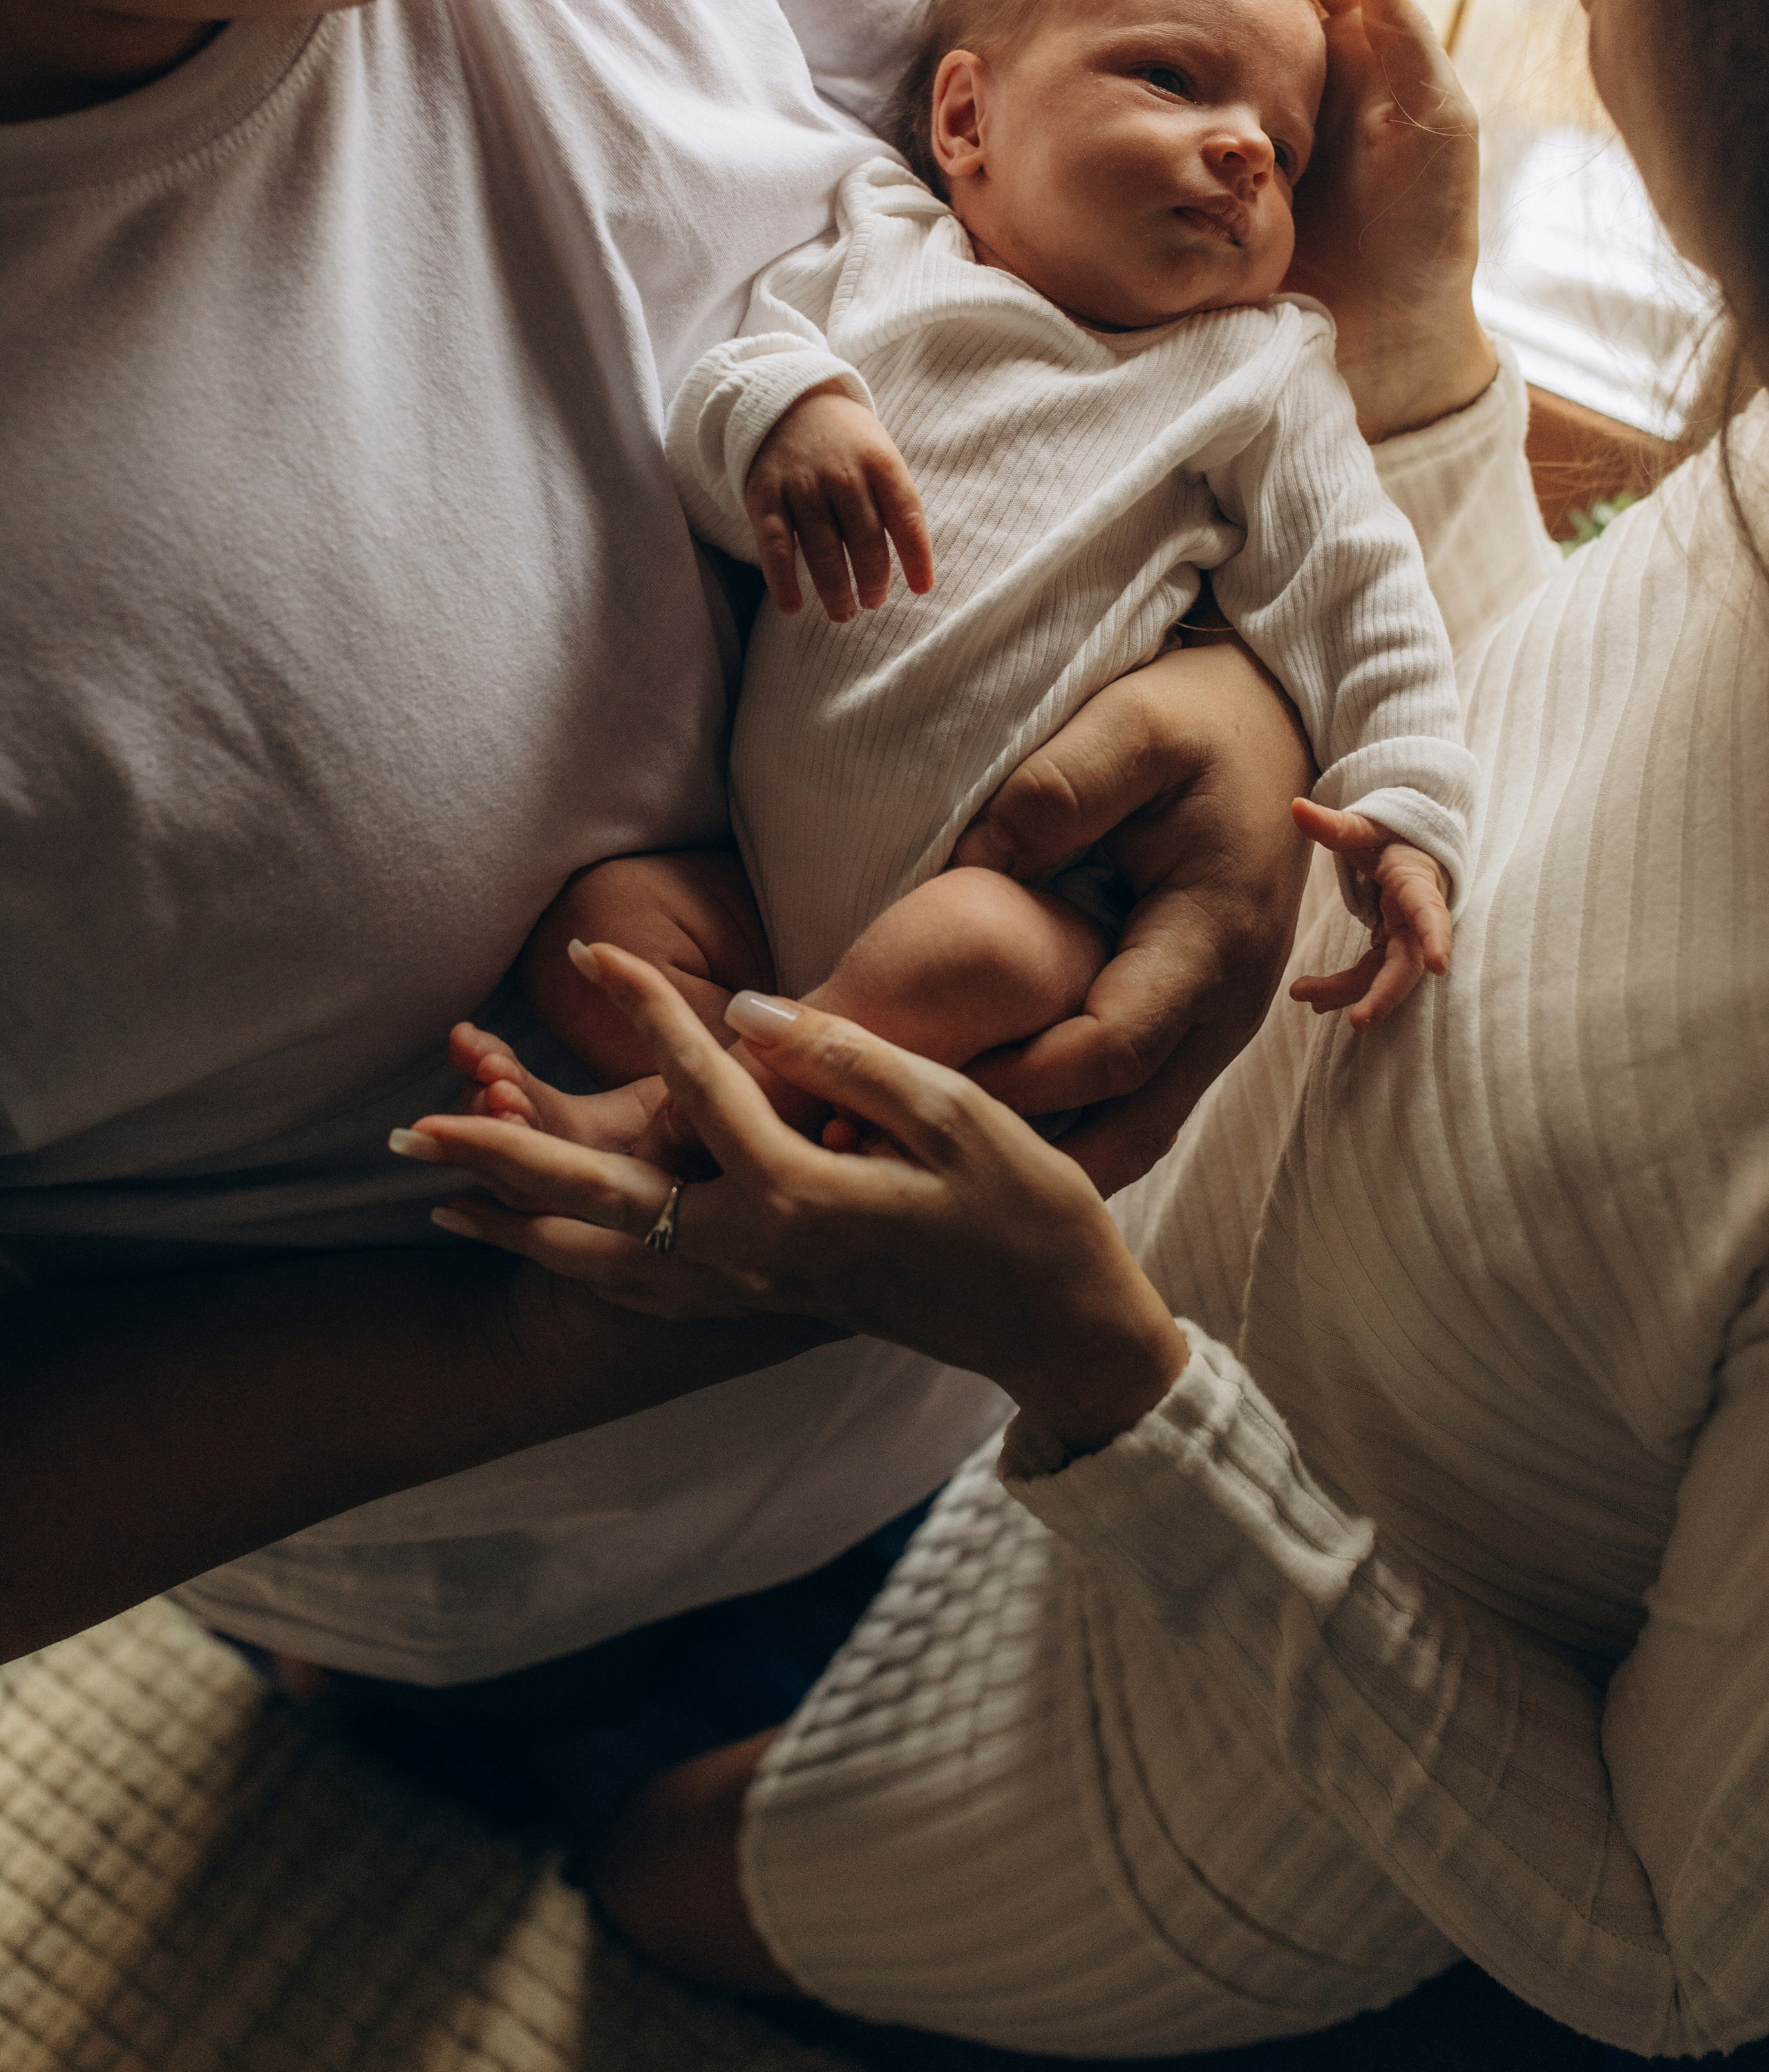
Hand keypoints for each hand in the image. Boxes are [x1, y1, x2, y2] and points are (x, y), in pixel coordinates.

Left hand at [398, 949, 1189, 1455]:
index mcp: (799, 1196)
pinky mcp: (765, 1303)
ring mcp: (753, 1289)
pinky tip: (544, 1247)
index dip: (642, 1012)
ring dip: (515, 1226)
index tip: (591, 953)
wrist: (1060, 1331)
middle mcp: (754, 1254)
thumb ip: (844, 1059)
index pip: (697, 1086)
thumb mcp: (957, 1117)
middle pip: (596, 1202)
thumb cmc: (1028, 1216)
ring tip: (437, 1198)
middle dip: (498, 1161)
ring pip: (600, 1260)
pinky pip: (639, 1287)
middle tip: (409, 1130)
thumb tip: (745, 1014)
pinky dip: (573, 1264)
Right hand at [745, 382, 933, 621]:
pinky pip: (776, 546)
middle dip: (873, 581)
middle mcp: (842, 473)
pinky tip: (794, 607)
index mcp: (880, 462)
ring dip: (835, 591)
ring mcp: (802, 485)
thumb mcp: (880, 455)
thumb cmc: (846, 443)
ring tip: (844, 613)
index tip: (921, 588)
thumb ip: (895, 502)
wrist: (787, 402)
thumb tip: (914, 568)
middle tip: (873, 601)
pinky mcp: (765, 497)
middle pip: (865, 541)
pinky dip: (783, 581)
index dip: (917, 557)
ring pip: (823, 551)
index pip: (906, 516)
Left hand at [948, 637, 1314, 1190]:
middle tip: (917, 1160)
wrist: (1269, 727)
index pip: (1113, 1049)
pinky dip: (1068, 1126)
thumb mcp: (1134, 726)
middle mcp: (1227, 1004)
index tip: (924, 1082)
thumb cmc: (1199, 723)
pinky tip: (987, 1124)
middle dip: (1029, 1156)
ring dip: (1048, 1157)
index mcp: (1212, 939)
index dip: (1020, 1079)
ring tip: (938, 1161)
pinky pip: (1134, 1102)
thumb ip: (1058, 790)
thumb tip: (977, 863)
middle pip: (1131, 1125)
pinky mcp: (1194, 1022)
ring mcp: (1216, 1023)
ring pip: (1136, 1131)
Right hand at [1162, 0, 1496, 443]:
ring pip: (1205, 36)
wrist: (1388, 339)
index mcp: (1358, 52)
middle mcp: (1303, 77)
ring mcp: (1255, 125)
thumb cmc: (1427, 234)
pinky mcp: (1217, 176)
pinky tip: (1106, 51)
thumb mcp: (1436, 131)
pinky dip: (1141, 73)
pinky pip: (1174, 111)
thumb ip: (1406, 43)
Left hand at [1287, 802, 1452, 1027]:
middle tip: (1358, 1021)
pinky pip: (1373, 974)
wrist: (1413, 846)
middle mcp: (1417, 916)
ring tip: (1302, 995)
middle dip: (1385, 994)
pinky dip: (1347, 988)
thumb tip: (1295, 807)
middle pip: (1407, 962)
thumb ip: (1333, 824)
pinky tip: (1317, 1001)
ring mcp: (1408, 936)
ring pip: (1384, 974)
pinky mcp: (1394, 946)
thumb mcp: (1365, 826)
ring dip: (1348, 991)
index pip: (1429, 911)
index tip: (1440, 965)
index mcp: (1416, 882)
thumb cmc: (1392, 834)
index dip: (1435, 937)